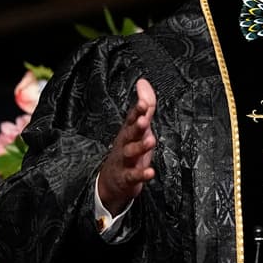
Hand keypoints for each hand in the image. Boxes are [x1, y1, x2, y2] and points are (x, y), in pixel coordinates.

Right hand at [97, 78, 156, 212]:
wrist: (111, 181)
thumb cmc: (128, 150)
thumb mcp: (138, 127)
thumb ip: (145, 106)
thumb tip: (143, 82)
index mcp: (128, 131)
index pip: (132, 118)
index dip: (138, 111)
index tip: (143, 103)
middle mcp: (125, 144)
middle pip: (129, 133)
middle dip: (136, 126)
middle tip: (144, 120)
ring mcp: (125, 161)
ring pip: (130, 153)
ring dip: (140, 147)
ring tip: (151, 142)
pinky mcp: (127, 178)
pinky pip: (133, 176)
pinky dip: (141, 174)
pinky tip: (150, 172)